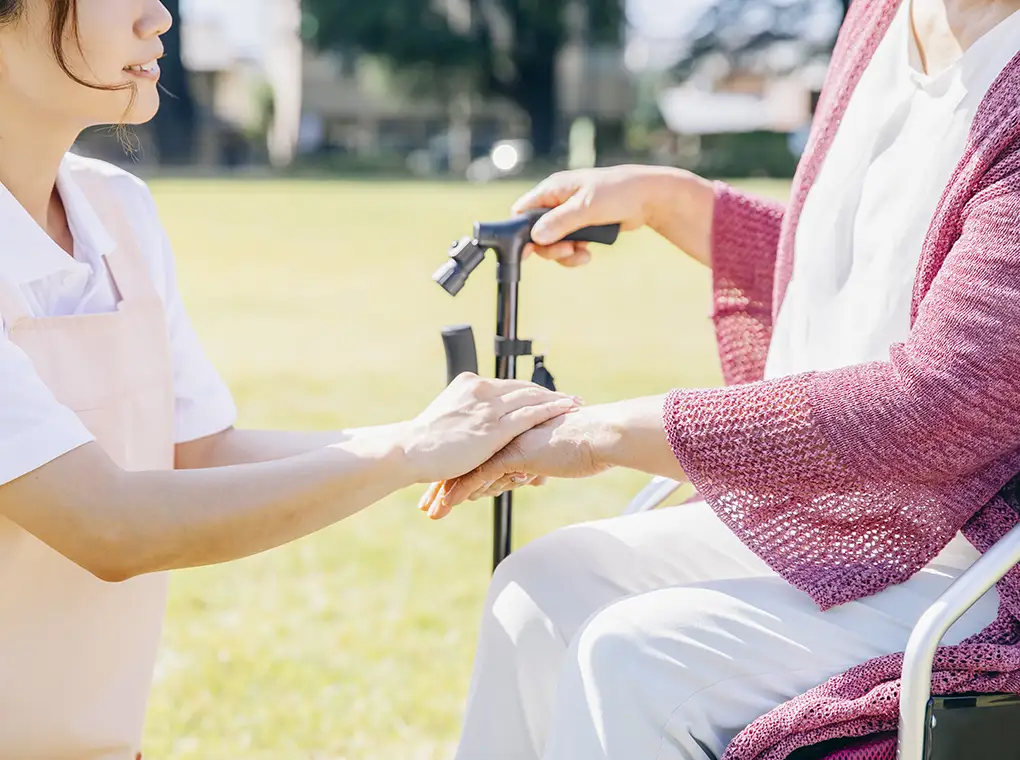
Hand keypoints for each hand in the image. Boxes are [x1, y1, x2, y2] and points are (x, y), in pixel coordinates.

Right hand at [397, 373, 580, 484]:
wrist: (410, 451)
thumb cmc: (422, 444)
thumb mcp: (444, 421)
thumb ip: (463, 419)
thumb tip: (471, 431)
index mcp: (468, 385)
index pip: (508, 386)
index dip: (530, 391)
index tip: (546, 395)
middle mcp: (481, 390)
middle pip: (524, 388)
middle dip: (549, 394)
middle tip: (571, 398)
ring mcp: (489, 407)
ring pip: (532, 398)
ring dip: (557, 400)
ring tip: (576, 404)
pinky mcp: (494, 427)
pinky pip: (530, 414)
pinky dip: (552, 410)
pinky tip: (567, 411)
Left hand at [419, 405, 614, 519]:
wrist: (601, 436)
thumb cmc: (583, 445)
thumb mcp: (551, 455)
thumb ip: (534, 462)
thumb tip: (529, 474)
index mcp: (510, 428)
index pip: (476, 449)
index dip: (457, 469)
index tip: (440, 485)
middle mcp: (503, 431)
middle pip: (464, 458)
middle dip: (443, 482)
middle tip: (426, 503)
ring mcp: (506, 441)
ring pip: (467, 468)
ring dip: (446, 492)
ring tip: (430, 510)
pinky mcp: (512, 454)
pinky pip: (480, 475)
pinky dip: (460, 491)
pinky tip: (446, 505)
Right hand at [513, 165, 714, 267]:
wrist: (648, 198)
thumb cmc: (618, 193)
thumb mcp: (587, 207)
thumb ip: (560, 222)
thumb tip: (536, 236)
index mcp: (553, 189)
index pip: (522, 211)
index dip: (521, 231)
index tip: (528, 250)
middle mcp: (557, 202)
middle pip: (536, 232)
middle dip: (550, 247)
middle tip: (567, 252)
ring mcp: (569, 215)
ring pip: (553, 242)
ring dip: (565, 254)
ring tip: (582, 255)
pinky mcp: (581, 227)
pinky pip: (568, 245)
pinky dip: (575, 254)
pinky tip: (588, 254)